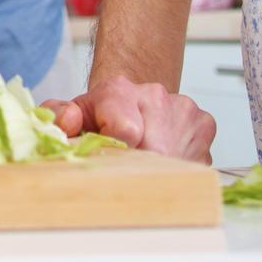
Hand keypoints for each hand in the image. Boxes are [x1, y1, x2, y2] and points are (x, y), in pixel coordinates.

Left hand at [43, 77, 215, 161]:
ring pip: (174, 162)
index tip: (108, 158)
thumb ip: (56, 117)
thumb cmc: (99, 117)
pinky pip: (193, 163)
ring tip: (141, 158)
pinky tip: (162, 158)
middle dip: (136, 168)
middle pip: (151, 154)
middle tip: (122, 167)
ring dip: (158, 169)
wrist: (129, 101)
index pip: (125, 131)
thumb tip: (69, 121)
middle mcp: (154, 96)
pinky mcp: (205, 126)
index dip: (115, 153)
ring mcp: (184, 110)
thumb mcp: (70, 117)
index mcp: (116, 92)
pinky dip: (177, 169)